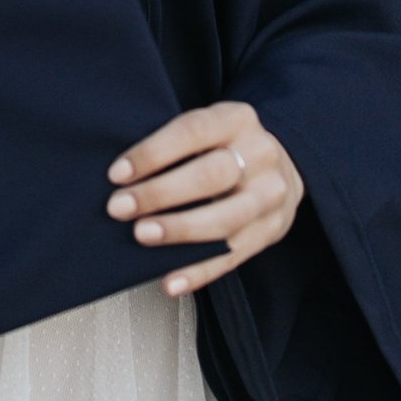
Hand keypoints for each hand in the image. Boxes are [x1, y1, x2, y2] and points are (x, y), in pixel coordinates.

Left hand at [107, 100, 302, 297]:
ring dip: (179, 229)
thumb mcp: (210, 129)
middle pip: (211, 174)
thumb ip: (176, 145)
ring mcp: (269, 196)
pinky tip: (171, 281)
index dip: (153, 153)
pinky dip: (198, 272)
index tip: (117, 174)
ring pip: (225, 218)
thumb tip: (121, 177)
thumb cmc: (227, 148)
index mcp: (238, 120)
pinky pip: (233, 257)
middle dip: (161, 192)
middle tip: (121, 207)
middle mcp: (260, 155)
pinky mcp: (270, 232)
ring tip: (143, 235)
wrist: (282, 169)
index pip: (193, 131)